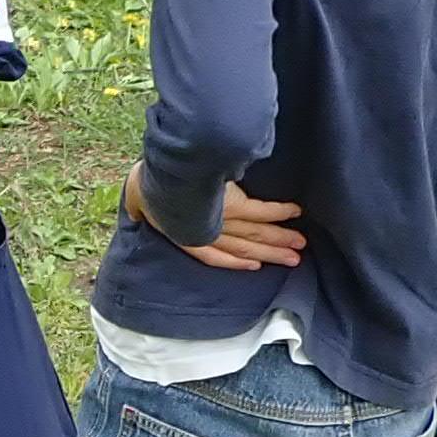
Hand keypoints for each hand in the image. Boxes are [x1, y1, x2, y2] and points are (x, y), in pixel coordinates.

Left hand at [125, 167, 306, 270]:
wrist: (166, 171)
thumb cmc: (148, 183)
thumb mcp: (137, 198)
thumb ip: (140, 207)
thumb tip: (136, 208)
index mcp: (185, 234)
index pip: (212, 255)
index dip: (234, 262)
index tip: (254, 264)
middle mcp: (207, 231)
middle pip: (243, 247)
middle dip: (270, 253)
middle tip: (294, 261)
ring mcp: (223, 218)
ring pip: (256, 232)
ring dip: (279, 239)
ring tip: (300, 245)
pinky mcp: (235, 203)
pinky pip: (262, 210)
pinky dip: (278, 211)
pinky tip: (294, 212)